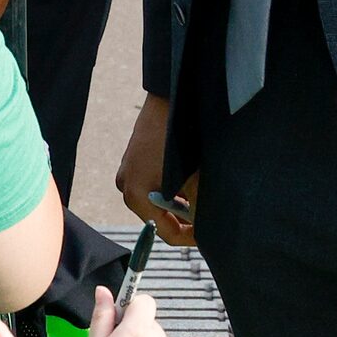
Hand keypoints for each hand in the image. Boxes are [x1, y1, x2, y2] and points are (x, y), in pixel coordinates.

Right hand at [115, 92, 197, 247]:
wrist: (170, 99)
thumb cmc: (180, 140)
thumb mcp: (194, 180)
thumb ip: (199, 209)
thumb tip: (209, 230)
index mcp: (136, 196)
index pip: (166, 233)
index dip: (191, 237)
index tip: (210, 234)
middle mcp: (126, 187)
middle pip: (160, 217)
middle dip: (185, 217)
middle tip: (209, 212)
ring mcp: (127, 173)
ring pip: (157, 201)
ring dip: (180, 201)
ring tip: (200, 192)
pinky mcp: (131, 161)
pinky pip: (151, 185)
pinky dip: (171, 187)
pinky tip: (188, 177)